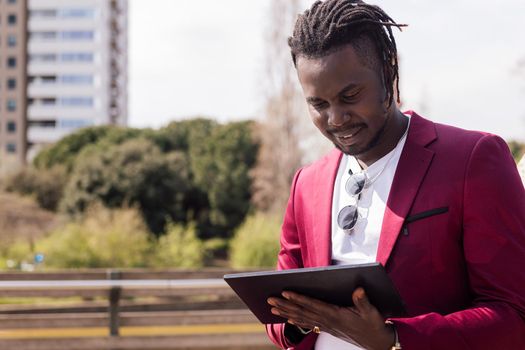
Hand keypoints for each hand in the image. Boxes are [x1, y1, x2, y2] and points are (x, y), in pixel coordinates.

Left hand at [267, 288, 394, 349]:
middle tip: (269, 299)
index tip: (285, 292)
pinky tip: (287, 318)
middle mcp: (327, 321)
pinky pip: (308, 323)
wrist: (377, 343)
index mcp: (335, 314)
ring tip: (272, 308)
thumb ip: (363, 301)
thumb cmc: (374, 325)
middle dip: (285, 305)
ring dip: (286, 312)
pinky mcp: (327, 328)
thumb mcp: (372, 312)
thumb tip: (359, 289)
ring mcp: (326, 326)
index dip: (298, 298)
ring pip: (302, 318)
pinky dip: (296, 320)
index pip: (312, 305)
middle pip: (302, 312)